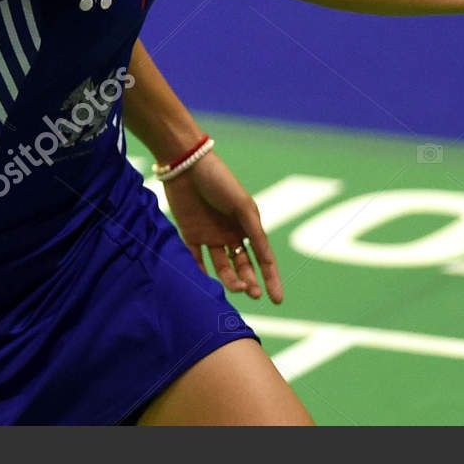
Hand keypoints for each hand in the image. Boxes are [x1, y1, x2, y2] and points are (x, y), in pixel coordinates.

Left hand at [162, 150, 283, 302]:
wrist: (186, 164)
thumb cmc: (219, 180)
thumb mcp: (242, 205)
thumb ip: (254, 231)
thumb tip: (266, 258)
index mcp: (248, 225)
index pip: (263, 257)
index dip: (271, 278)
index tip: (277, 299)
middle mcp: (230, 233)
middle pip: (243, 265)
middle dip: (250, 282)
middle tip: (252, 294)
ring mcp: (210, 236)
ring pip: (222, 267)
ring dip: (230, 280)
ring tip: (236, 288)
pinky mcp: (190, 235)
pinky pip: (196, 260)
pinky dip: (201, 274)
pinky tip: (207, 286)